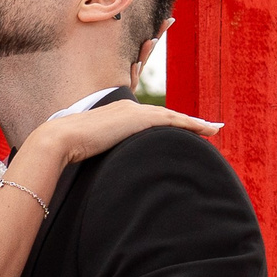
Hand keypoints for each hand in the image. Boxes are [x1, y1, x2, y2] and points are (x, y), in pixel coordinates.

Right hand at [37, 99, 219, 163]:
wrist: (61, 139)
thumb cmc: (68, 148)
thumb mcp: (88, 148)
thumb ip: (99, 150)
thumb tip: (100, 168)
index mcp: (116, 113)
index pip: (149, 118)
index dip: (168, 123)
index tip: (182, 129)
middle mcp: (128, 107)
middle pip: (165, 115)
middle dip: (188, 121)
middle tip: (209, 128)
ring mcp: (135, 111)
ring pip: (173, 116)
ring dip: (196, 123)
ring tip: (214, 129)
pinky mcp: (140, 119)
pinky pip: (174, 121)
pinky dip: (192, 124)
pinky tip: (206, 130)